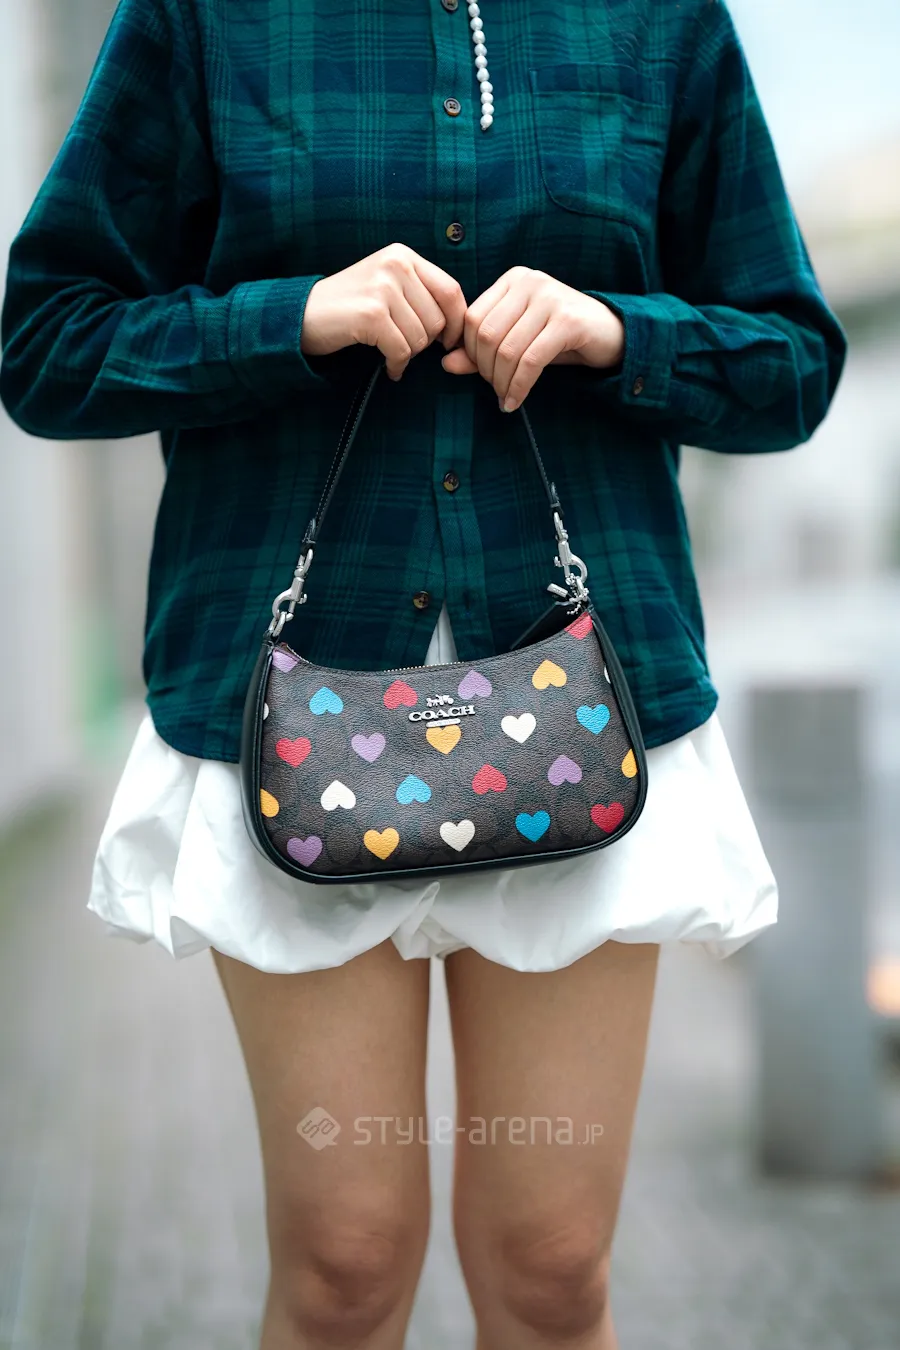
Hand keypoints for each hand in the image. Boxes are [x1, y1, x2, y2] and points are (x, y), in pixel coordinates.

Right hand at [301, 243, 466, 380]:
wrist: (301, 314)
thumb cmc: (349, 307)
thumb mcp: (387, 285)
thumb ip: (420, 293)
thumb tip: (458, 325)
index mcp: (403, 256)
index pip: (451, 291)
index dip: (455, 323)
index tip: (447, 341)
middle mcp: (396, 265)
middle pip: (438, 319)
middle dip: (426, 342)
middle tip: (403, 346)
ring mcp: (383, 288)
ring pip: (421, 338)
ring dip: (408, 354)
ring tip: (390, 353)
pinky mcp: (371, 314)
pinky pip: (402, 351)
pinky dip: (396, 365)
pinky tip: (388, 367)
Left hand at [440, 267, 624, 410]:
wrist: (612, 335)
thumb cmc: (559, 339)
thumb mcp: (518, 342)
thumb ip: (480, 351)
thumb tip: (446, 364)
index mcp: (512, 280)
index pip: (472, 318)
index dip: (470, 353)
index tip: (481, 375)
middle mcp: (530, 282)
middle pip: (486, 334)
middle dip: (485, 370)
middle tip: (496, 390)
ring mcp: (550, 298)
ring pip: (507, 349)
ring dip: (502, 382)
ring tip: (506, 397)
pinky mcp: (568, 321)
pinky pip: (531, 360)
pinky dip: (519, 386)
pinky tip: (515, 401)